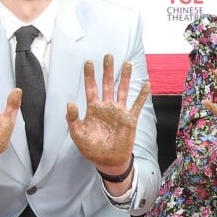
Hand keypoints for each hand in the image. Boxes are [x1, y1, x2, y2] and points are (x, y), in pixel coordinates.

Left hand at [66, 53, 149, 167]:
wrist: (108, 161)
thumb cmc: (91, 148)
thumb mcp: (77, 134)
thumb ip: (73, 119)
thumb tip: (70, 103)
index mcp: (94, 109)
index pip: (91, 88)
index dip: (89, 76)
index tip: (88, 62)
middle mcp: (107, 107)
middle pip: (107, 84)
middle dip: (107, 70)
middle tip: (108, 56)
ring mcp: (119, 112)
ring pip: (122, 90)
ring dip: (124, 77)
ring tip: (127, 63)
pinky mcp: (130, 119)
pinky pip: (137, 105)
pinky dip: (142, 95)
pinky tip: (146, 84)